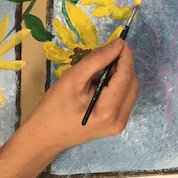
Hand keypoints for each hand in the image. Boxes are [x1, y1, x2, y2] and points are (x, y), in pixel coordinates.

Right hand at [24, 38, 139, 152]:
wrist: (45, 136)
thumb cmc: (54, 108)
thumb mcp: (73, 78)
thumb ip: (97, 60)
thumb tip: (118, 45)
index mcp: (108, 111)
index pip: (126, 76)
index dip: (125, 56)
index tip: (120, 41)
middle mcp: (119, 120)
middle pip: (132, 82)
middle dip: (123, 65)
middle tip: (106, 55)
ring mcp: (120, 124)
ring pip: (131, 90)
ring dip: (120, 75)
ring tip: (99, 71)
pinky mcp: (117, 124)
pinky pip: (124, 98)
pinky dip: (117, 85)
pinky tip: (101, 83)